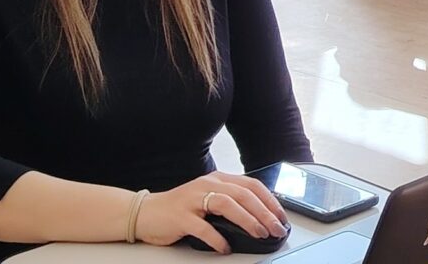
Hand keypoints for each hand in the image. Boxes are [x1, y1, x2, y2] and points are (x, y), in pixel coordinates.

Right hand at [139, 171, 286, 252]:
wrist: (147, 212)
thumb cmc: (181, 208)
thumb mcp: (209, 198)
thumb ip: (231, 202)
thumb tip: (260, 218)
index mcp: (218, 179)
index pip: (251, 185)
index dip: (270, 201)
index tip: (281, 217)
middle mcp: (207, 185)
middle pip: (243, 194)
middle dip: (264, 213)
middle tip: (276, 228)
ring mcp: (193, 199)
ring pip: (227, 205)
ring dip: (248, 220)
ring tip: (260, 234)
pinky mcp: (181, 216)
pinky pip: (204, 227)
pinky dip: (218, 238)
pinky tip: (226, 247)